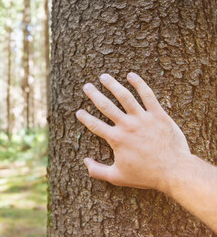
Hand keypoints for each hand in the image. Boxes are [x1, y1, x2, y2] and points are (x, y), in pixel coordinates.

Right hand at [76, 73, 192, 191]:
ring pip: (125, 96)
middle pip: (106, 106)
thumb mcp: (117, 177)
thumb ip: (97, 171)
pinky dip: (139, 84)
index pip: (95, 125)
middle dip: (94, 95)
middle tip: (86, 86)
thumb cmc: (145, 175)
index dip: (85, 118)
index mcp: (116, 139)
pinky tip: (131, 75)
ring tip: (104, 77)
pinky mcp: (158, 115)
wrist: (174, 171)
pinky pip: (148, 95)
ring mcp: (143, 118)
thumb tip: (85, 162)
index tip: (79, 111)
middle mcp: (127, 125)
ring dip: (113, 85)